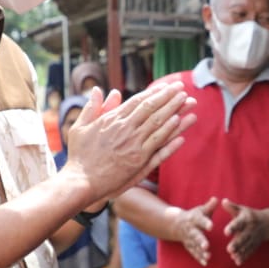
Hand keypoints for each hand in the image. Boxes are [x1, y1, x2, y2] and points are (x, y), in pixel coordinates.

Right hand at [63, 82, 195, 201]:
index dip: (154, 92)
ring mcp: (134, 145)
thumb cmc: (79, 155)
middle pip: (152, 109)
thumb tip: (99, 90)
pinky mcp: (139, 161)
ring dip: (175, 111)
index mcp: (112, 119)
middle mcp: (126, 129)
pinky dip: (170, 136)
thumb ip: (92, 108)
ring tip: (189, 101)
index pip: (138, 101)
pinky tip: (181, 126)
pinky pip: (159, 145)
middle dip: (169, 97)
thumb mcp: (80, 127)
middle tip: (182, 88)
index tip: (166, 86)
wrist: (81, 181)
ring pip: (159, 124)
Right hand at [169, 197, 216, 265]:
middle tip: (206, 246)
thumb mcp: (201, 210)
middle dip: (201, 241)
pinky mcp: (189, 246)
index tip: (211, 226)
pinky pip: (194, 253)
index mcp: (195, 219)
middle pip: (196, 236)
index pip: (200, 220)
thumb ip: (209, 206)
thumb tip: (217, 199)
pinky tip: (205, 263)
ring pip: (195, 246)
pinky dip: (199, 258)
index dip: (205, 223)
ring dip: (201, 252)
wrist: (177, 224)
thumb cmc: (195, 215)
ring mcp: (189, 239)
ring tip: (208, 256)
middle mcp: (191, 230)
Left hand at [222, 198, 268, 265]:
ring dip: (240, 252)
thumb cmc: (249, 215)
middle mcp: (250, 229)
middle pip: (243, 237)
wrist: (267, 223)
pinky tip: (237, 262)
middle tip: (229, 249)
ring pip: (246, 246)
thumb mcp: (241, 209)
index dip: (232, 227)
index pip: (238, 223)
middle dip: (237, 243)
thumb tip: (223, 201)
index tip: (225, 232)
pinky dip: (244, 257)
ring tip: (233, 256)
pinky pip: (250, 251)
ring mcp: (253, 238)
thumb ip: (231, 207)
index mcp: (246, 219)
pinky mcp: (255, 245)